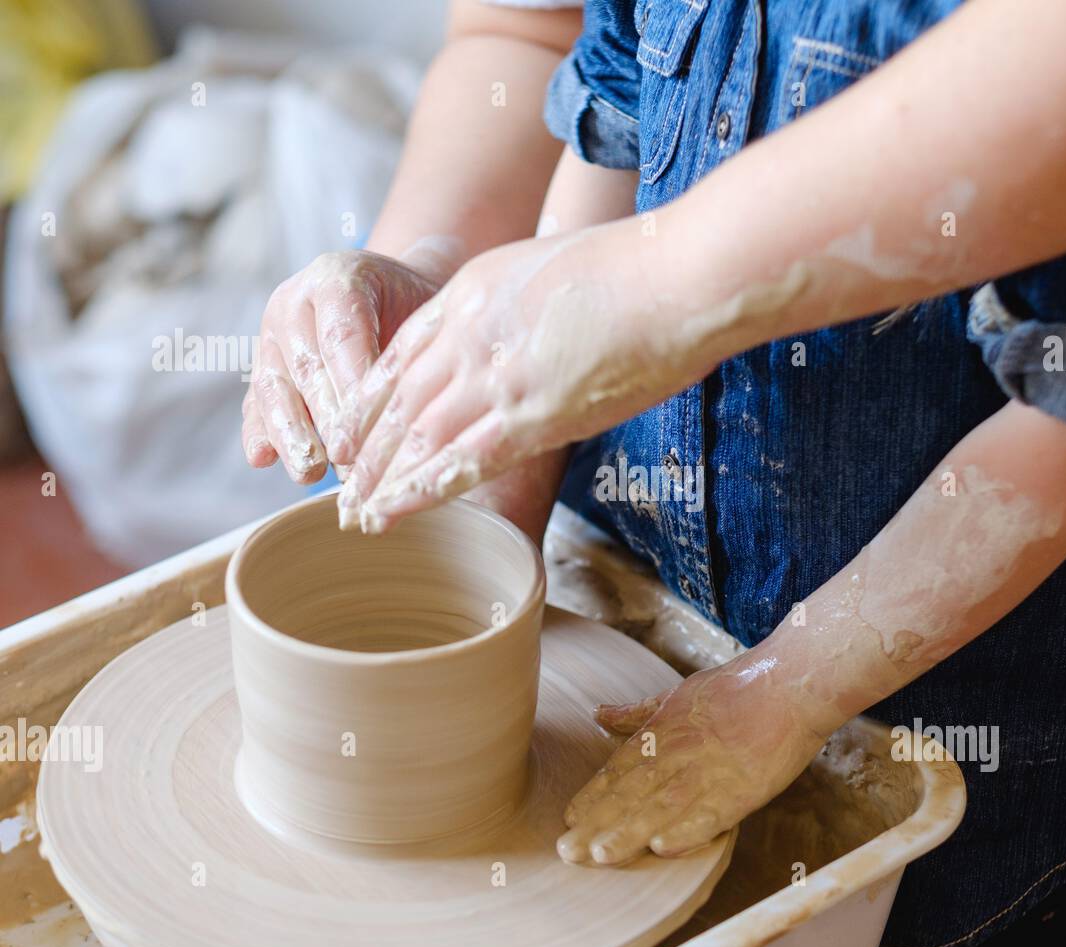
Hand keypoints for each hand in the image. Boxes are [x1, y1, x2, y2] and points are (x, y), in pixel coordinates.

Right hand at [242, 243, 460, 482]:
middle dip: (326, 420)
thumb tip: (403, 415)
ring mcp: (272, 335)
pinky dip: (259, 431)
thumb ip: (409, 350)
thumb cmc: (415, 308)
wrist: (393, 294)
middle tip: (345, 461)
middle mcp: (295, 303)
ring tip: (307, 472)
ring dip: (290, 434)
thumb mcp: (422, 314)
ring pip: (274, 387)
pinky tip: (261, 459)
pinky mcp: (264, 367)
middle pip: (307, 367)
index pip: (342, 337)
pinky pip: (257, 401)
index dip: (352, 385)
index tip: (368, 430)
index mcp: (337, 279)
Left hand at [330, 221, 704, 532]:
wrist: (675, 275)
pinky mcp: (530, 415)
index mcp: (471, 290)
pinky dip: (419, 491)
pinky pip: (459, 460)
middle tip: (344, 484)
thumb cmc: (637, 268)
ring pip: (417, 435)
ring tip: (355, 513)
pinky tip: (391, 513)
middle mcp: (468, 333)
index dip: (374, 397)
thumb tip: (529, 337)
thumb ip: (523, 305)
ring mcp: (496, 375)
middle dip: (367, 447)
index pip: (403, 352)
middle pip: (398, 399)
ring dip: (381, 478)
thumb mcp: (554, 267)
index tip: (357, 428)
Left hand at [556, 650, 837, 864]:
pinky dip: (686, 831)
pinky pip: (710, 815)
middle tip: (568, 851)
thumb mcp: (677, 693)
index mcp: (663, 731)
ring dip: (629, 833)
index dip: (593, 796)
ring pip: (661, 808)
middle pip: (632, 794)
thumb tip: (600, 713)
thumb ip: (638, 713)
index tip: (570, 819)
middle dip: (598, 824)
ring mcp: (709, 773)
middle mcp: (679, 753)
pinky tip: (662, 849)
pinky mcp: (741, 789)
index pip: (619, 769)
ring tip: (600, 856)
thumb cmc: (736, 687)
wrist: (788, 684)